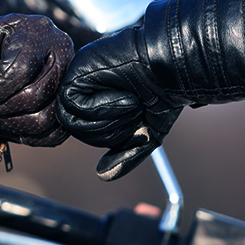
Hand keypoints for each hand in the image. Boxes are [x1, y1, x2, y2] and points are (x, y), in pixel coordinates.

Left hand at [0, 14, 73, 146]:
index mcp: (37, 30)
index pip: (21, 68)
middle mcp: (62, 52)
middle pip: (36, 94)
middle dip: (0, 108)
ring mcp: (69, 80)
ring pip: (45, 118)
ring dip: (11, 123)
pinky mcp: (68, 106)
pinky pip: (53, 134)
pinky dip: (26, 135)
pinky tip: (8, 121)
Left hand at [56, 25, 184, 179]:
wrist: (172, 68)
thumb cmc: (163, 94)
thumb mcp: (147, 133)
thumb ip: (126, 155)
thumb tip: (103, 175)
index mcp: (95, 101)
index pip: (86, 133)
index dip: (110, 135)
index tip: (135, 120)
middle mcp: (83, 89)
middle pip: (77, 130)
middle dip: (110, 130)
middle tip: (134, 110)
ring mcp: (78, 77)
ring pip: (72, 121)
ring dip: (107, 119)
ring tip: (130, 102)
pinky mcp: (76, 69)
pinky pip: (72, 103)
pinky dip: (100, 106)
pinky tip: (122, 94)